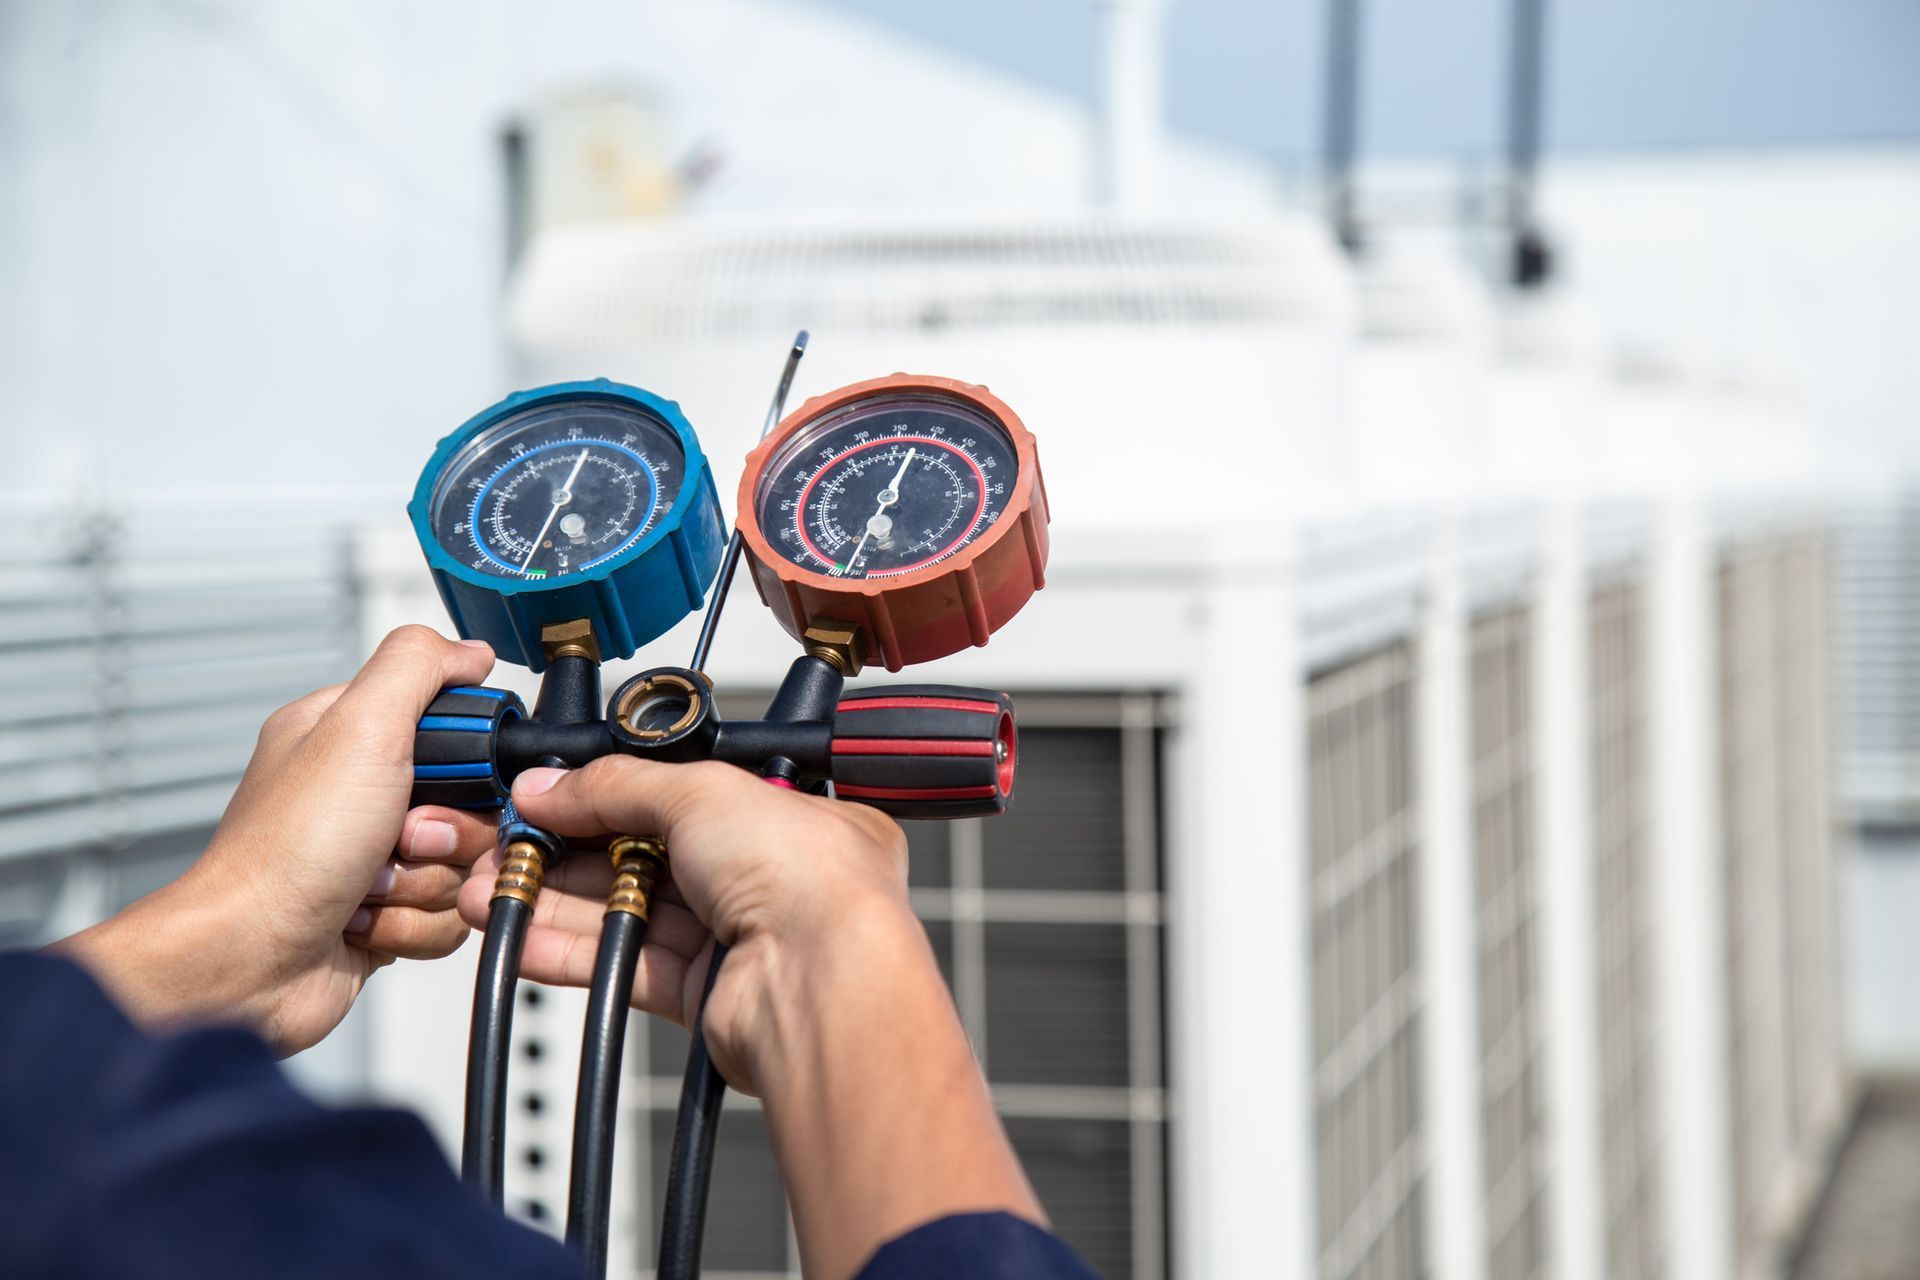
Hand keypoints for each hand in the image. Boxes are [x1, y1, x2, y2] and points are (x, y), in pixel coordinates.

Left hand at [54, 626, 506, 1054]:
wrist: (249, 961)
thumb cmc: (285, 853)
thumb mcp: (359, 729)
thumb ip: (418, 668)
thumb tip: (470, 650)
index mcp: (350, 736)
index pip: (455, 725)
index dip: (469, 758)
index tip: (451, 776)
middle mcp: (362, 793)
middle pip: (473, 804)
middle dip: (449, 833)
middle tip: (402, 837)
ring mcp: (375, 856)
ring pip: (464, 864)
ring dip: (427, 884)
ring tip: (371, 886)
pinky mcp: (387, 911)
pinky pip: (448, 916)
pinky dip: (414, 926)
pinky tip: (365, 922)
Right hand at [456, 756, 914, 1092]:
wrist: (822, 986)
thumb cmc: (810, 880)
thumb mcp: (702, 792)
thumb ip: (617, 786)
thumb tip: (552, 785)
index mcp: (791, 814)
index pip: (683, 794)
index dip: (610, 794)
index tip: (546, 795)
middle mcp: (770, 874)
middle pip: (647, 853)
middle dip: (568, 849)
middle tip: (505, 845)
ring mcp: (738, 936)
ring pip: (628, 910)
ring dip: (556, 901)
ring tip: (490, 891)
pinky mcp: (706, 993)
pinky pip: (625, 964)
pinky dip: (571, 951)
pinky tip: (521, 938)